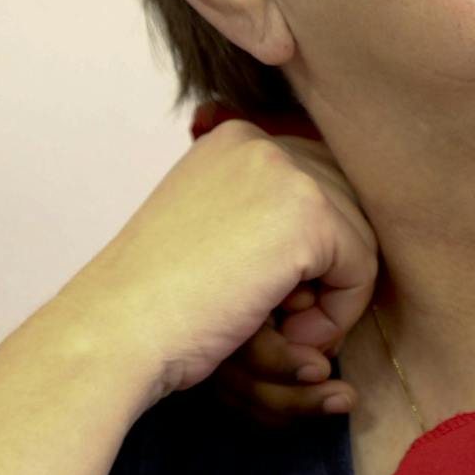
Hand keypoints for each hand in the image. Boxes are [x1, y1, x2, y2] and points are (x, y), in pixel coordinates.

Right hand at [58, 121, 377, 407]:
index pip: (318, 184)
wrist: (112, 333)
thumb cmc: (154, 303)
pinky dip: (337, 315)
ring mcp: (286, 175)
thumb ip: (264, 214)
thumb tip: (340, 224)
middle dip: (325, 272)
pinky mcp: (307, 216)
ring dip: (329, 299)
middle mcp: (262, 144)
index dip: (308, 249)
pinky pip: (361, 269)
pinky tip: (285, 334)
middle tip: (279, 319)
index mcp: (236, 141)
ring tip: (278, 329)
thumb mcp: (211, 233)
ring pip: (358, 240)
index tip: (267, 291)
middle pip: (345, 209)